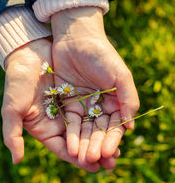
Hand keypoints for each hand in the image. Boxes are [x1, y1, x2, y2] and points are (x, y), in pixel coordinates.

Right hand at [1, 38, 101, 171]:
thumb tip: (16, 161)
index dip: (77, 158)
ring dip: (101, 137)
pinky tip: (114, 125)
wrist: (29, 52)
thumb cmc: (17, 80)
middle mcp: (58, 120)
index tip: (93, 165)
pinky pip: (92, 109)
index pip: (62, 148)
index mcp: (43, 127)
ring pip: (88, 126)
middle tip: (111, 162)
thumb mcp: (12, 108)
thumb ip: (12, 134)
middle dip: (94, 151)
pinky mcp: (77, 95)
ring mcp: (69, 107)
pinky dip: (101, 118)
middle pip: (79, 141)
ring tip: (116, 149)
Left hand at [51, 7, 139, 166]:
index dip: (112, 139)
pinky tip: (70, 146)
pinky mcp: (67, 100)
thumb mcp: (120, 75)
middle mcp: (100, 103)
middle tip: (93, 159)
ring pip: (84, 128)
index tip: (108, 152)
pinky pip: (69, 120)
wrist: (76, 39)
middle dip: (96, 144)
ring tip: (81, 157)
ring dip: (83, 143)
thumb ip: (129, 99)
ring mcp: (84, 103)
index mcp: (115, 99)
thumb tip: (130, 127)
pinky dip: (70, 133)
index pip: (115, 124)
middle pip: (99, 129)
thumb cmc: (102, 54)